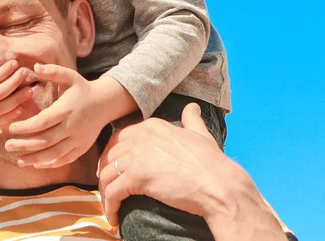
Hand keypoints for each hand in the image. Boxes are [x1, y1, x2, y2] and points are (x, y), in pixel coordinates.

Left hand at [4, 64, 110, 167]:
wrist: (105, 103)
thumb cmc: (82, 88)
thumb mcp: (70, 76)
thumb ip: (53, 71)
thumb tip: (35, 66)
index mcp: (66, 109)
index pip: (43, 122)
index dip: (26, 127)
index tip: (11, 128)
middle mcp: (72, 126)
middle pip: (46, 140)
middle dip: (25, 145)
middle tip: (8, 146)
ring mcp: (78, 139)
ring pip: (54, 153)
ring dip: (35, 158)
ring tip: (18, 160)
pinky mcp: (82, 148)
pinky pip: (65, 159)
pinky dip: (50, 163)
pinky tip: (36, 163)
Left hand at [98, 103, 221, 224]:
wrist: (219, 184)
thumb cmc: (212, 164)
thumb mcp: (200, 134)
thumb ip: (191, 120)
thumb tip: (193, 107)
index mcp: (153, 126)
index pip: (121, 138)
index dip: (114, 154)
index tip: (114, 168)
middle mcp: (141, 136)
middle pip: (110, 154)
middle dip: (105, 171)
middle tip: (108, 187)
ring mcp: (137, 155)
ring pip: (107, 173)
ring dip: (105, 192)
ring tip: (110, 205)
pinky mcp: (137, 176)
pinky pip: (113, 192)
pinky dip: (110, 206)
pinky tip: (114, 218)